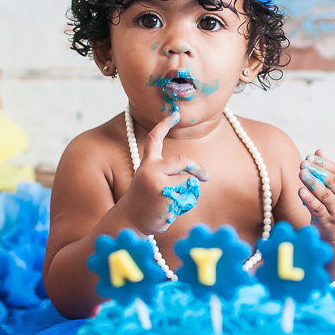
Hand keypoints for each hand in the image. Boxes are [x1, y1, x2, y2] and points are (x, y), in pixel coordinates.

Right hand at [121, 111, 209, 234]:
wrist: (128, 221)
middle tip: (206, 177)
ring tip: (173, 202)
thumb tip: (194, 174)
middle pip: (183, 161)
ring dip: (188, 192)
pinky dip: (186, 203)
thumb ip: (165, 172)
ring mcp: (159, 182)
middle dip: (197, 169)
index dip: (165, 125)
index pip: (155, 139)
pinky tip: (171, 210)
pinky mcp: (166, 196)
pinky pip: (188, 196)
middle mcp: (151, 170)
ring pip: (188, 181)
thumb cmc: (142, 202)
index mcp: (147, 164)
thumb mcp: (148, 181)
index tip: (175, 114)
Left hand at [298, 149, 334, 244]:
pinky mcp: (327, 221)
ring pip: (325, 195)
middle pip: (332, 182)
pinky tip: (300, 191)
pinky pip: (318, 209)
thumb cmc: (331, 203)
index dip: (323, 163)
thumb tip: (319, 151)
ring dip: (312, 183)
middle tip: (303, 164)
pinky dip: (309, 200)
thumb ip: (326, 170)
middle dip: (317, 171)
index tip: (309, 156)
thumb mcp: (332, 188)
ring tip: (301, 174)